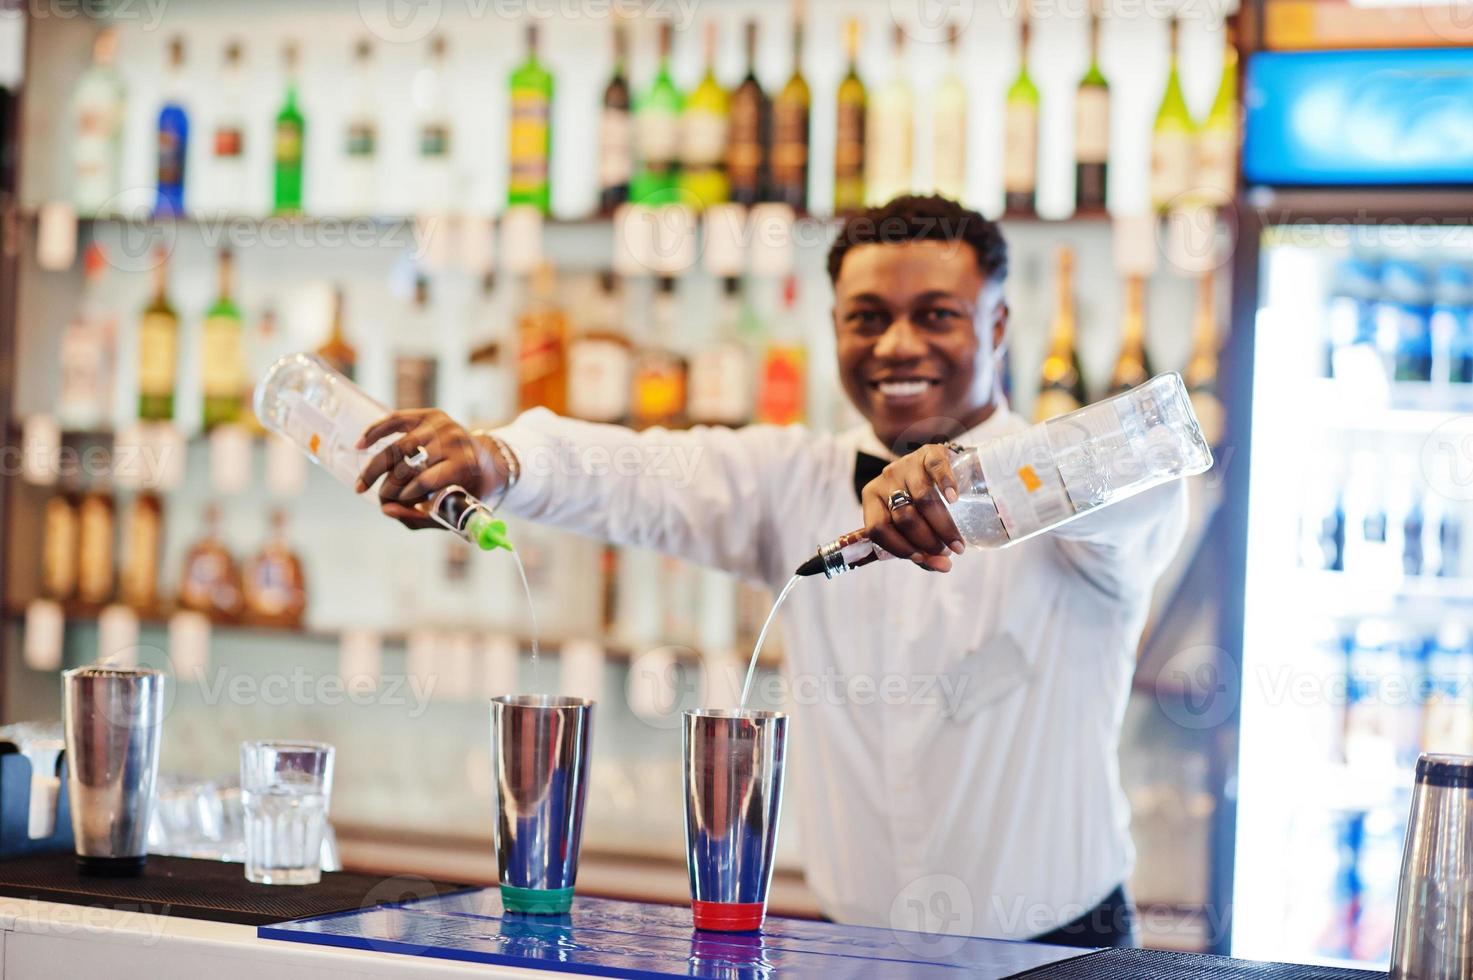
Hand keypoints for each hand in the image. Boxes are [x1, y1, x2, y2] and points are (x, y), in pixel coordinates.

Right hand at [355, 409, 508, 529]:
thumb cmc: (471, 490)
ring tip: (362, 484)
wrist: (491, 461)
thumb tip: (386, 510)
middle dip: (388, 484)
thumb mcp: (456, 509)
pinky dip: (376, 431)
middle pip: (408, 463)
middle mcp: (453, 440)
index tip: (394, 504)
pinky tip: (360, 444)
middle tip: (374, 498)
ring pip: (398, 446)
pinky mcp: (430, 415)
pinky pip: (396, 420)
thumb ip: (421, 516)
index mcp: (464, 464)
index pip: (427, 479)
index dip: (407, 494)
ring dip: (376, 467)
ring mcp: (441, 425)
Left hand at [860, 444, 964, 571]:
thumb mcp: (912, 524)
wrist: (935, 465)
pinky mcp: (929, 453)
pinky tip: (955, 499)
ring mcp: (907, 464)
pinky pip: (936, 468)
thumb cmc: (919, 502)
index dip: (899, 548)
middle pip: (904, 517)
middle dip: (927, 541)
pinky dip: (946, 485)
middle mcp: (885, 480)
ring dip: (943, 526)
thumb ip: (922, 550)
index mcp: (872, 499)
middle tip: (946, 553)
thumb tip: (944, 567)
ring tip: (956, 543)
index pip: (877, 529)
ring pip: (922, 499)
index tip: (922, 558)